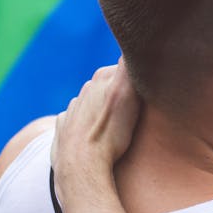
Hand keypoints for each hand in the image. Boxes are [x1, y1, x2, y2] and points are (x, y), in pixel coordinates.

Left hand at [51, 62, 142, 184]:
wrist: (80, 167)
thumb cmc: (109, 133)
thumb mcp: (127, 92)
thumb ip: (129, 64)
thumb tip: (135, 45)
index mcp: (102, 78)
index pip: (127, 69)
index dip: (140, 80)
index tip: (149, 92)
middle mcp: (84, 90)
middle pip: (109, 86)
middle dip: (121, 94)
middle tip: (137, 111)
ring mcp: (72, 109)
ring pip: (93, 103)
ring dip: (104, 110)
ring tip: (118, 127)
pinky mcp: (63, 128)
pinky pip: (77, 121)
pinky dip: (87, 125)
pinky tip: (97, 136)